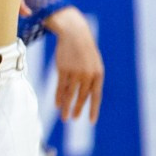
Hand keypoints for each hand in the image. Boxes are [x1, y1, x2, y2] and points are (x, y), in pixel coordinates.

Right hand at [46, 6, 102, 123]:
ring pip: (70, 93)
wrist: (75, 34)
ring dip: (66, 106)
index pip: (96, 96)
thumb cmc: (84, 51)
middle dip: (77, 109)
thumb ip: (90, 79)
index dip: (93, 109)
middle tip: (72, 119)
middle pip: (82, 97)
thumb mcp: (92, 64)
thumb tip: (84, 96)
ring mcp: (75, 72)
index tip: (91, 121)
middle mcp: (87, 75)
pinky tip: (57, 104)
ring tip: (64, 117)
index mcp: (98, 74)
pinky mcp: (63, 69)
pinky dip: (58, 96)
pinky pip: (60, 87)